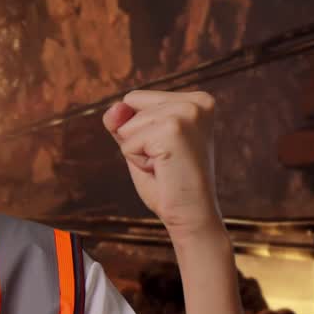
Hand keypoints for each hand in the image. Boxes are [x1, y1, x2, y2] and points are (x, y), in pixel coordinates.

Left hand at [102, 90, 223, 241]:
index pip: (135, 98)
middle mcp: (197, 102)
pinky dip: (137, 161)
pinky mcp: (173, 129)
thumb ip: (122, 120)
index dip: (140, 128)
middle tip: (166, 160)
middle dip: (137, 136)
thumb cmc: (168, 182)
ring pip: (127, 124)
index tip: (167, 149)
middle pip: (130, 103)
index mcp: (197, 99)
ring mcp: (187, 113)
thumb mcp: (140, 141)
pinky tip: (163, 170)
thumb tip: (116, 106)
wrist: (191, 216)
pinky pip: (128, 142)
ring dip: (137, 150)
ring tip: (165, 165)